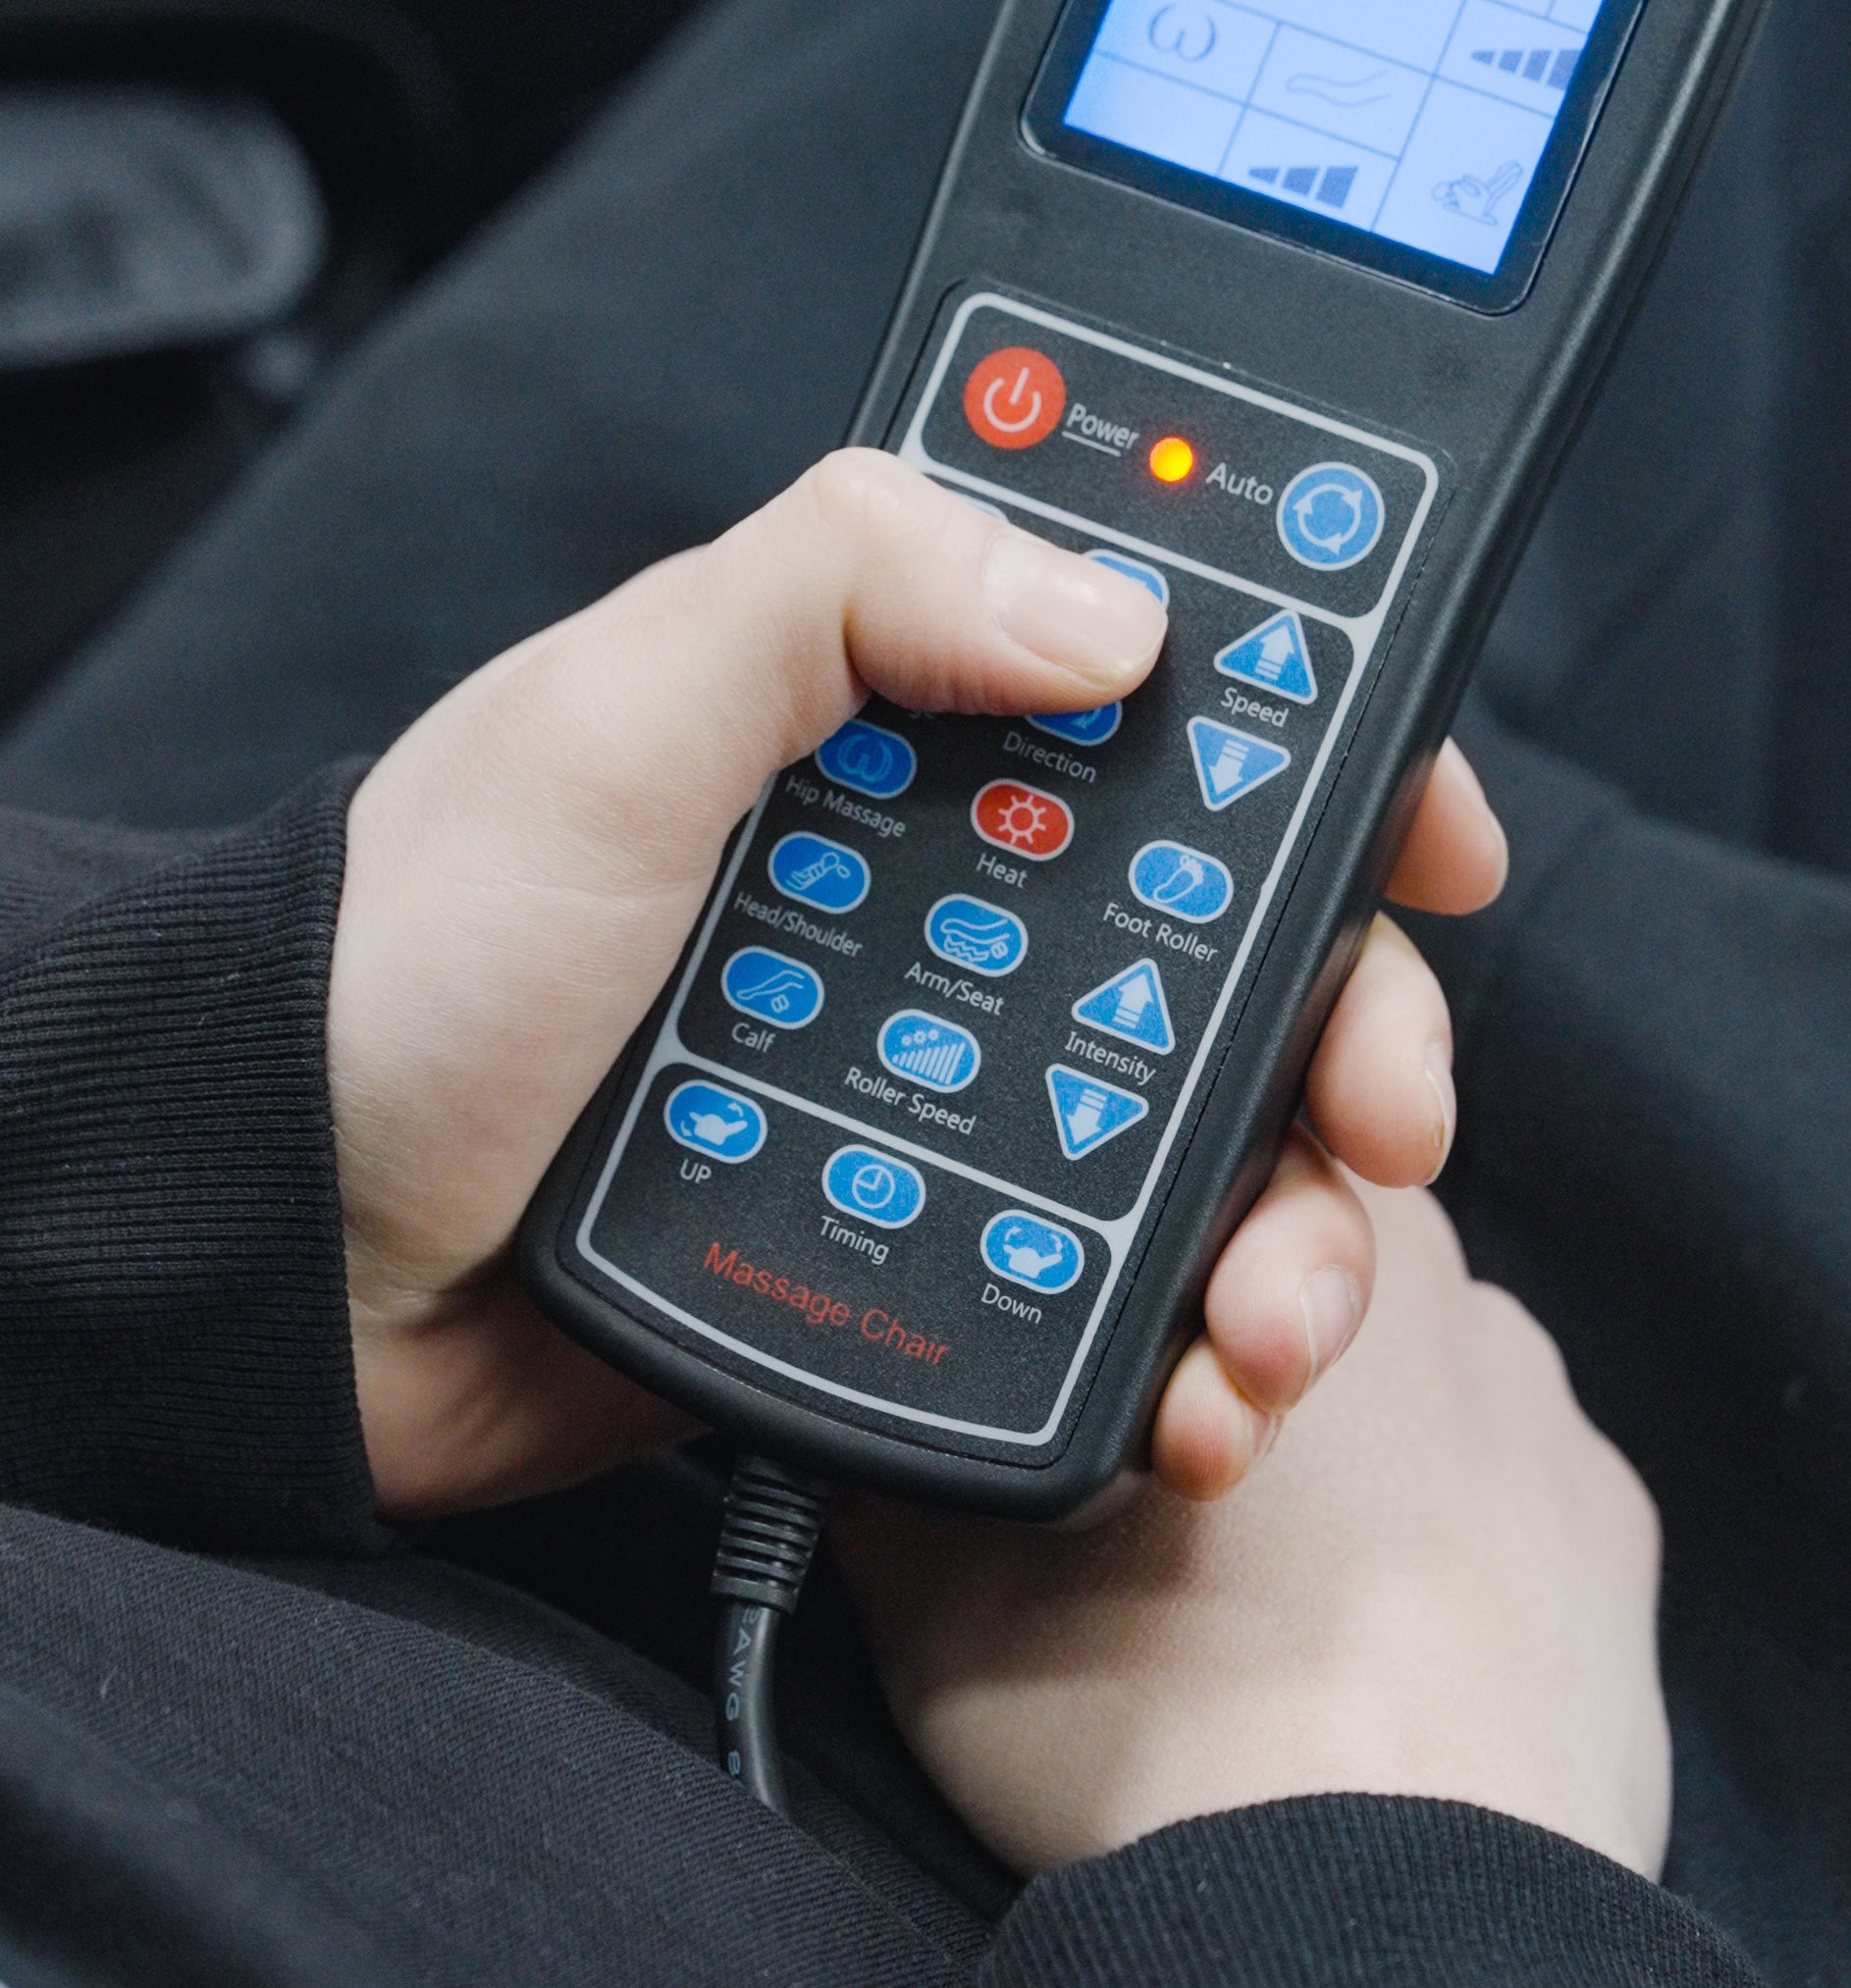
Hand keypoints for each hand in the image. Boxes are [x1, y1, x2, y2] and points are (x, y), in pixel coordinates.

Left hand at [326, 451, 1505, 1514]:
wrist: (277, 1263)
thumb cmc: (410, 962)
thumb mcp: (613, 716)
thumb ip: (842, 586)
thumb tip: (1117, 608)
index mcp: (892, 726)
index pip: (1176, 702)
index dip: (1338, 755)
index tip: (1435, 841)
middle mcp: (946, 902)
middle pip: (1244, 941)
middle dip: (1358, 1026)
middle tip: (1387, 1116)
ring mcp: (944, 1087)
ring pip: (1209, 1138)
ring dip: (1301, 1224)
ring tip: (1278, 1318)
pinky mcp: (923, 1255)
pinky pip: (1110, 1298)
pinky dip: (1191, 1352)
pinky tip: (1199, 1400)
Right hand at [842, 1184, 1669, 1880]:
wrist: (1382, 1939)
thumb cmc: (1164, 1736)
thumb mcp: (941, 1580)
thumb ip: (900, 1452)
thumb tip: (851, 1423)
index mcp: (1292, 1221)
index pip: (1195, 1169)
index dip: (1127, 1273)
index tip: (1096, 1390)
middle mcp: (1447, 1279)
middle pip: (1298, 1272)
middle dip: (1218, 1365)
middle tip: (1141, 1514)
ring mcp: (1547, 1409)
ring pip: (1407, 1389)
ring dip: (1333, 1462)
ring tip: (1239, 1614)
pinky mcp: (1616, 1535)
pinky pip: (1503, 1503)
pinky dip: (1434, 1558)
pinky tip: (1355, 1657)